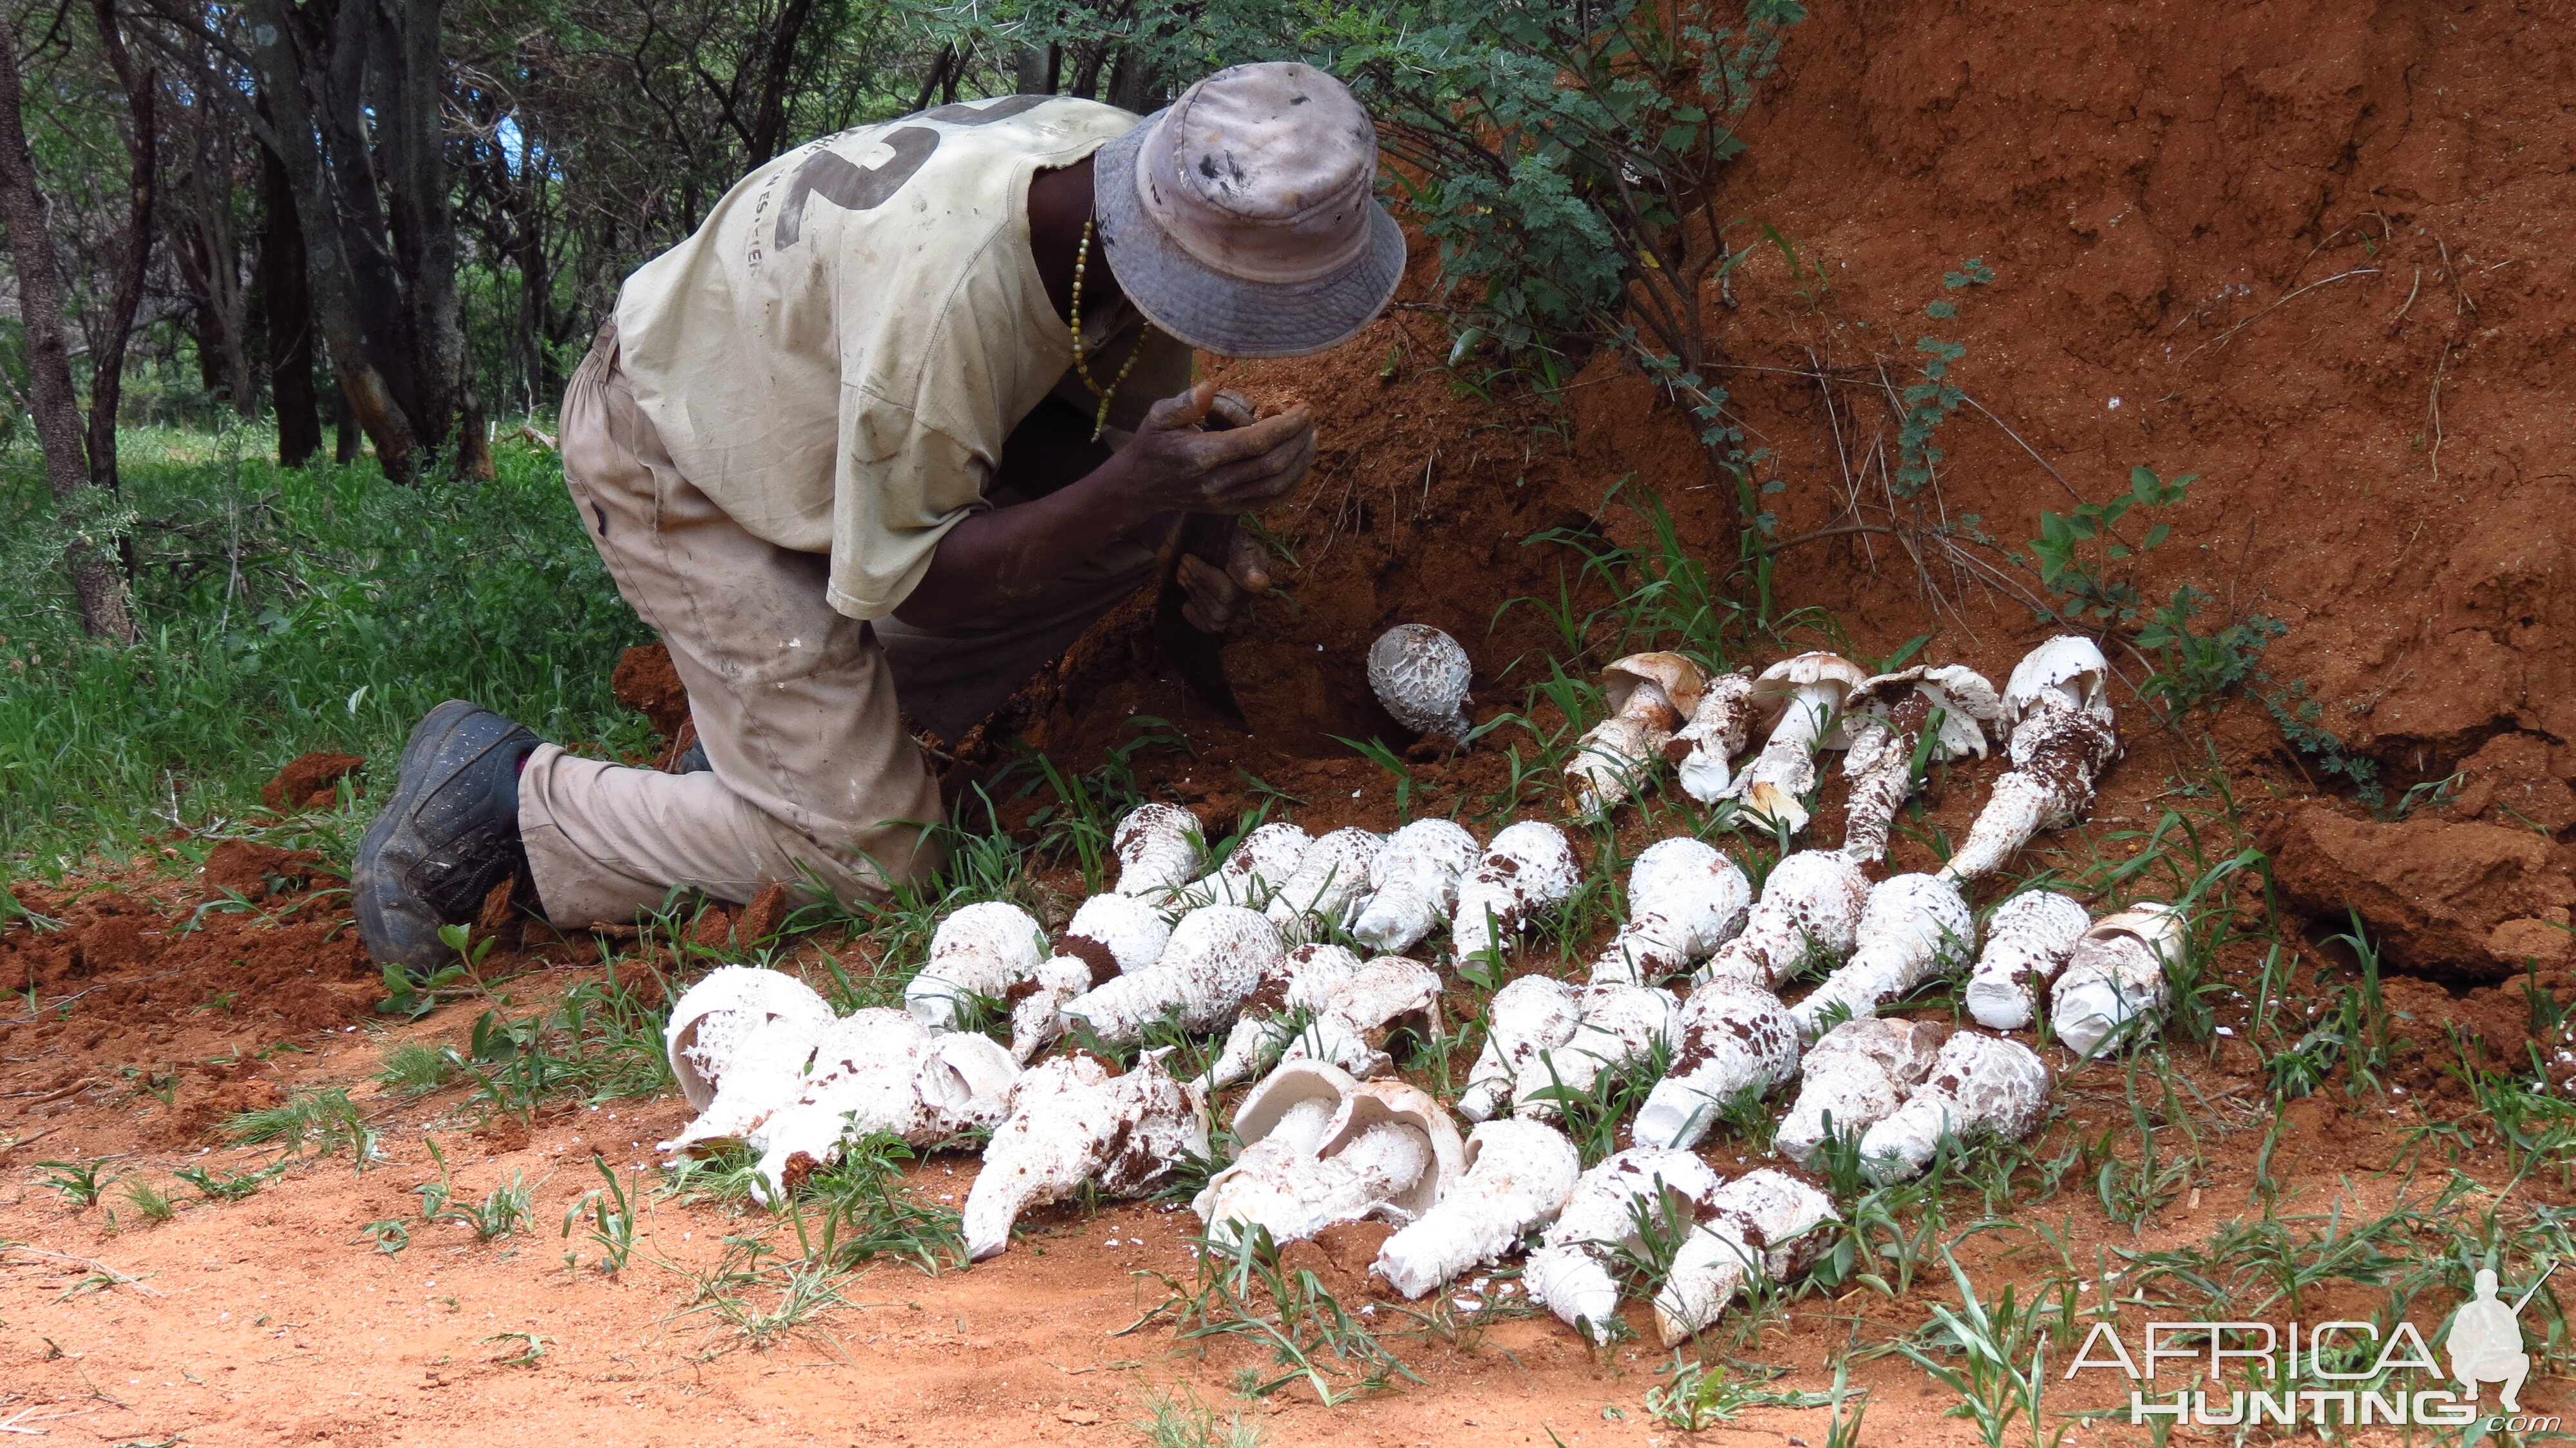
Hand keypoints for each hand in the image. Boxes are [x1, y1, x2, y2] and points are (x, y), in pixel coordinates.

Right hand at [1109, 378, 1315, 516]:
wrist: (1140, 486)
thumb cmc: (1152, 444)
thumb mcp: (1158, 416)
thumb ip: (1184, 403)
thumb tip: (1209, 387)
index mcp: (1202, 455)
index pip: (1256, 442)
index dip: (1285, 426)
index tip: (1303, 409)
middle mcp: (1217, 482)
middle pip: (1272, 464)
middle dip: (1298, 440)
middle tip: (1310, 420)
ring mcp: (1225, 499)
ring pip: (1276, 485)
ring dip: (1301, 462)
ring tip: (1311, 438)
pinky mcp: (1230, 509)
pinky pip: (1270, 500)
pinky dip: (1292, 483)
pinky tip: (1300, 463)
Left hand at [1178, 528, 1272, 631]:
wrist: (1189, 543)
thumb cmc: (1208, 535)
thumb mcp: (1224, 535)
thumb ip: (1240, 557)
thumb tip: (1259, 583)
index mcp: (1259, 564)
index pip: (1250, 580)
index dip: (1223, 574)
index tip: (1189, 557)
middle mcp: (1252, 590)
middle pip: (1226, 597)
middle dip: (1199, 577)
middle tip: (1184, 561)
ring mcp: (1237, 608)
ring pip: (1217, 615)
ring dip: (1194, 591)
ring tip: (1182, 573)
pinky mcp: (1220, 620)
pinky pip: (1208, 626)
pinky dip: (1193, 610)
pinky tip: (1189, 594)